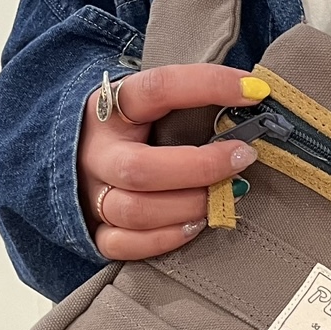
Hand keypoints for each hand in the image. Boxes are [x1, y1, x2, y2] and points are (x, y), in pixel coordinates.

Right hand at [78, 63, 269, 259]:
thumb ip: (189, 101)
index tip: (255, 90)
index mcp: (111, 107)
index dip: (210, 85)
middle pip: (140, 169)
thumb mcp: (149, 102)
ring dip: (190, 205)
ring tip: (226, 194)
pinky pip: (123, 244)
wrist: (75, 149)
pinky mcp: (93, 227)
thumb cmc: (131, 126)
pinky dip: (164, 238)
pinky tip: (195, 223)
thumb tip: (254, 94)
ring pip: (134, 210)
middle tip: (243, 157)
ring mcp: (89, 193)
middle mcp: (95, 152)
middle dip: (202, 167)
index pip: (159, 88)